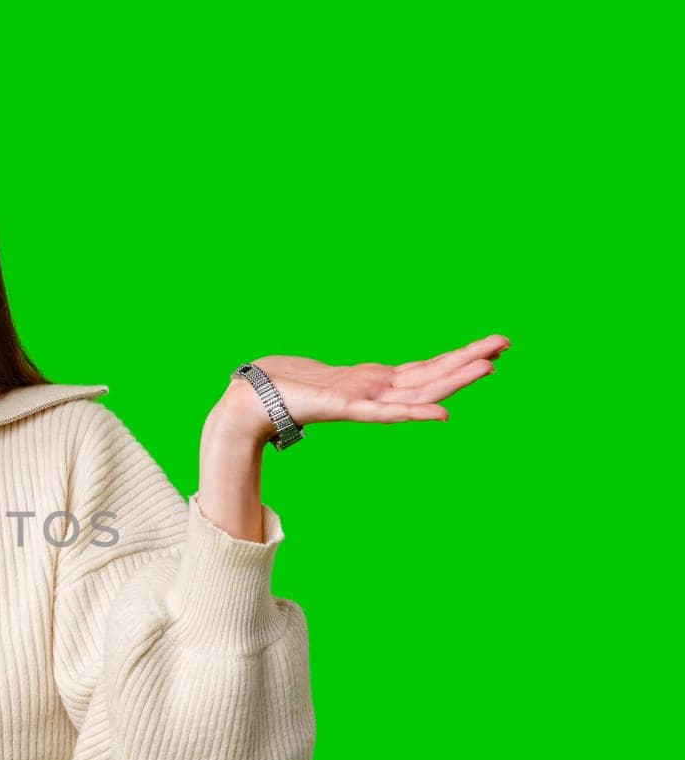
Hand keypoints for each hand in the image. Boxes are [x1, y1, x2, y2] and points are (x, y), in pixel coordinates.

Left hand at [221, 333, 511, 440]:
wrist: (251, 399)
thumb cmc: (284, 385)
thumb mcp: (327, 374)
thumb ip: (349, 378)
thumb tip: (361, 375)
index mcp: (373, 382)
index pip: (424, 371)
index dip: (456, 362)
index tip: (490, 350)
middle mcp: (375, 391)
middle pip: (432, 376)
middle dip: (469, 361)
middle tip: (507, 344)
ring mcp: (364, 400)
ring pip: (419, 391)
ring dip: (454, 378)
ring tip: (489, 365)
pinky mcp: (345, 408)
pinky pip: (386, 412)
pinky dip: (414, 413)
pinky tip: (442, 415)